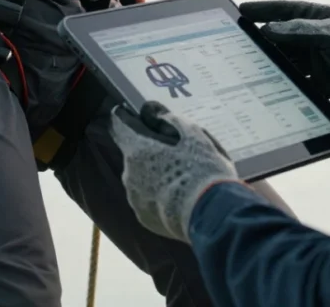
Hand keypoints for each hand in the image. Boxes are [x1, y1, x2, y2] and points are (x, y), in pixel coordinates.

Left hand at [110, 101, 240, 242]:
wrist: (211, 216)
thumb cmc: (203, 170)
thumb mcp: (193, 135)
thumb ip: (169, 119)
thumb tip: (151, 111)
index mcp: (137, 149)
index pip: (119, 125)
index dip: (126, 118)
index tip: (132, 116)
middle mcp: (128, 173)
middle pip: (134, 154)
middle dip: (150, 152)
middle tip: (176, 155)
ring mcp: (134, 198)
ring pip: (141, 179)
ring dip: (155, 176)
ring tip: (183, 181)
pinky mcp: (144, 218)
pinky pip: (148, 201)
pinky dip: (159, 198)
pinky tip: (180, 199)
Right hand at [239, 0, 329, 111]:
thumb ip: (297, 30)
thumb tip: (268, 28)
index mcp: (321, 18)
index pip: (286, 10)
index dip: (264, 9)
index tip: (242, 9)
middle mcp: (316, 35)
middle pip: (282, 34)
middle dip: (263, 36)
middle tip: (239, 38)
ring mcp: (316, 56)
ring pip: (286, 55)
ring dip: (271, 58)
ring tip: (248, 60)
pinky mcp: (317, 77)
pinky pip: (293, 74)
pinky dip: (281, 76)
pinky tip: (266, 78)